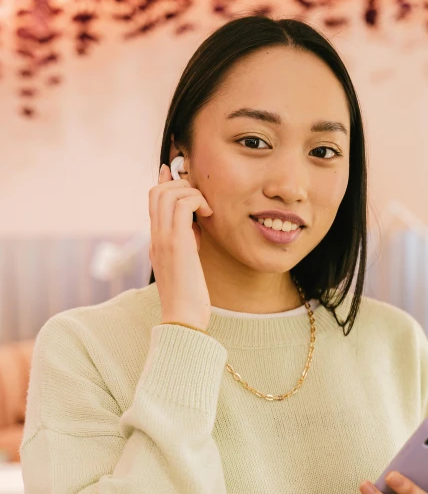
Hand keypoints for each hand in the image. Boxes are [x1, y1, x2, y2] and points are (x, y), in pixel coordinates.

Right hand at [148, 162, 213, 330]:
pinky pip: (182, 205)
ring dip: (191, 193)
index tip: (179, 175)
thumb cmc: (188, 297)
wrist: (182, 318)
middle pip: (157, 191)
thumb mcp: (185, 264)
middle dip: (182, 186)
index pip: (153, 201)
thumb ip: (186, 243)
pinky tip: (208, 216)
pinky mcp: (176, 244)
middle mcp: (155, 237)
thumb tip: (195, 227)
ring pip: (168, 193)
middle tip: (201, 202)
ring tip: (206, 210)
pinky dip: (197, 202)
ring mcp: (163, 239)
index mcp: (156, 241)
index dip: (166, 182)